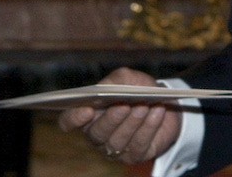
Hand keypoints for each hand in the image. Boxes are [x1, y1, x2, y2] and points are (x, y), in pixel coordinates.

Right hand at [57, 67, 182, 163]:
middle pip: (97, 133)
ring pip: (118, 140)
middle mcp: (97, 134)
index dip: (73, 118)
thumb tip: (113, 88)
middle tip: (125, 104)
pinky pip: (139, 144)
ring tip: (144, 105)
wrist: (163, 102)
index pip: (68, 121)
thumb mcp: (127, 78)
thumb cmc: (136, 89)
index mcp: (87, 113)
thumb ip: (117, 79)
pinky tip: (157, 111)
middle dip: (112, 119)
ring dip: (132, 122)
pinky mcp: (135, 155)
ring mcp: (115, 147)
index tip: (86, 110)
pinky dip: (149, 126)